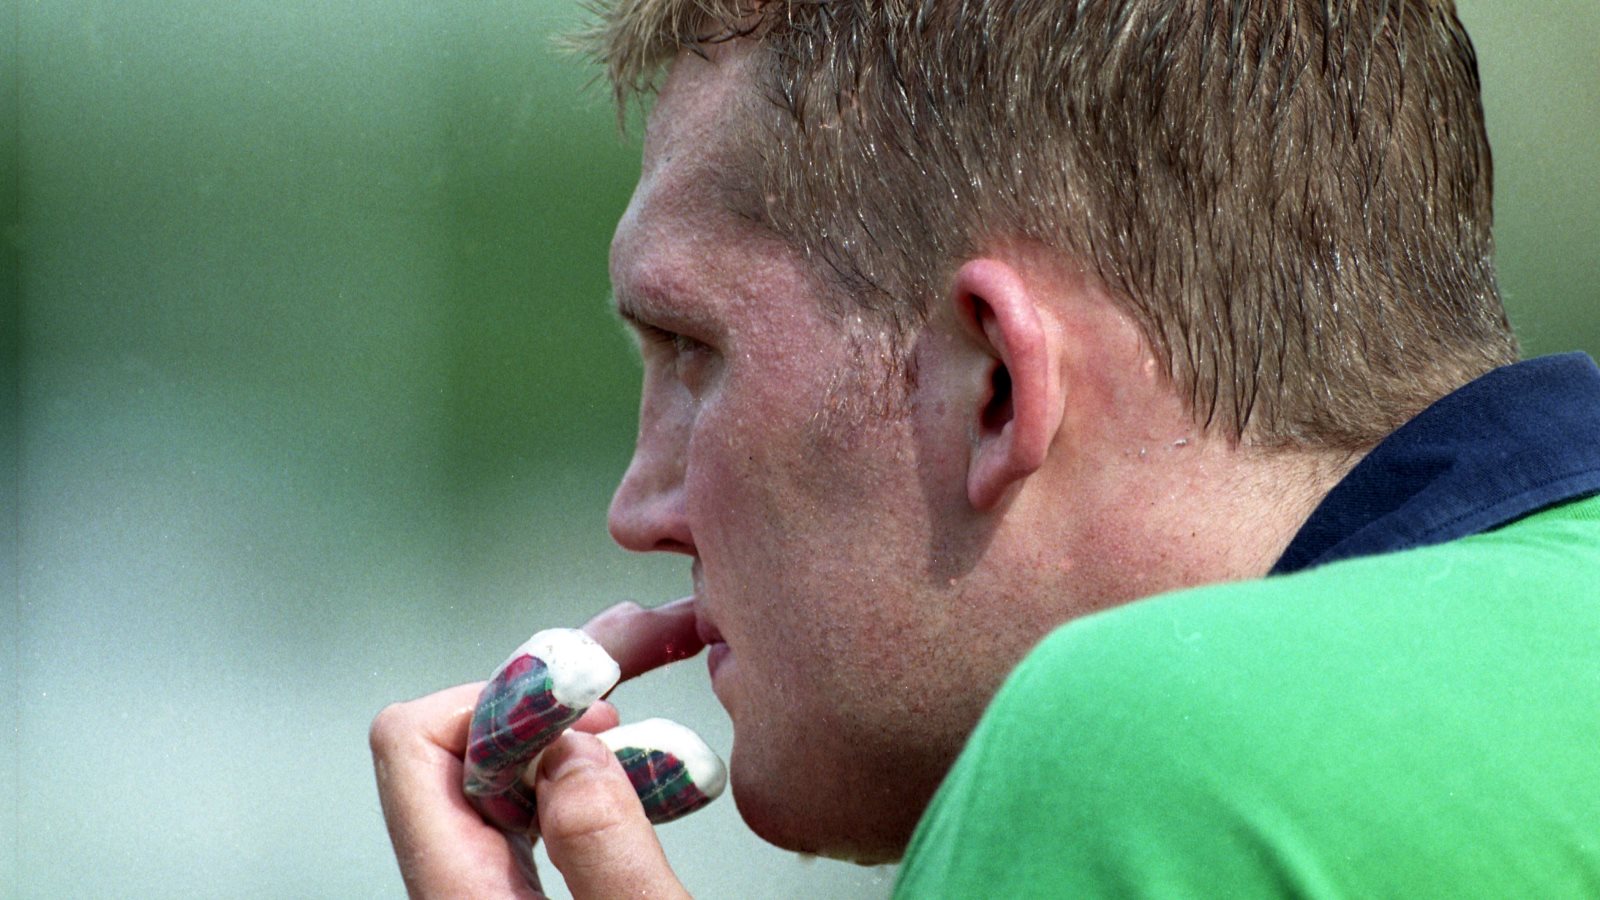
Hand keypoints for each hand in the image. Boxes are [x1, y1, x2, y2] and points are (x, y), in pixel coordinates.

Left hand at [370, 599, 705, 898]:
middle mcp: (457, 880)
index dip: (500, 696)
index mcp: (458, 890)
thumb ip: (604, 850)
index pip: (413, 739)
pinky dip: (583, 766)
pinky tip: (636, 758)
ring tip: (640, 679)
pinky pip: (534, 803)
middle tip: (630, 654)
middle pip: (463, 739)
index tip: (582, 692)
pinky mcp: (518, 890)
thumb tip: (573, 747)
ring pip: (505, 767)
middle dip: (551, 693)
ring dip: (572, 724)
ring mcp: (484, 884)